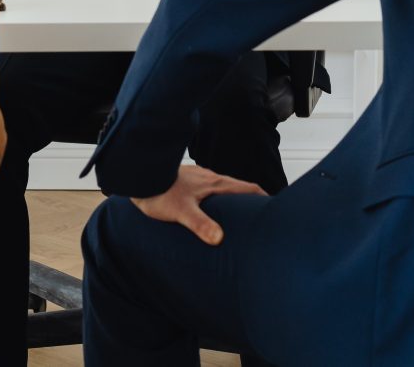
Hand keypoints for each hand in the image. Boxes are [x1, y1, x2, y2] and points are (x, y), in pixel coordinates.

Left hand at [130, 165, 265, 244]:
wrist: (138, 174)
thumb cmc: (158, 191)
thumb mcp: (181, 211)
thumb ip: (200, 224)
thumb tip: (219, 238)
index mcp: (215, 183)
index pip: (248, 187)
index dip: (264, 197)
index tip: (276, 209)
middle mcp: (210, 178)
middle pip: (239, 189)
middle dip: (251, 202)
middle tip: (260, 220)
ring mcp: (199, 179)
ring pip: (223, 190)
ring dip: (233, 202)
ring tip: (238, 220)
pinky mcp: (188, 182)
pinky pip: (209, 191)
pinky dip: (217, 201)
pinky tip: (210, 213)